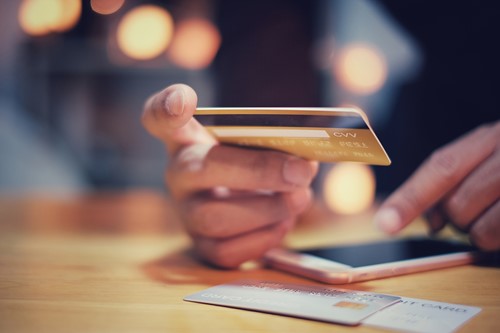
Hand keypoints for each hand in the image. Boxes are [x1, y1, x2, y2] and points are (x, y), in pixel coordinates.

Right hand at [142, 84, 317, 267]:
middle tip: (303, 171)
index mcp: (188, 138)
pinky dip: (263, 238)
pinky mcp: (201, 247)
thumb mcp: (260, 142)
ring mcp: (186, 213)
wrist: (245, 198)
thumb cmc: (253, 163)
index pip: (159, 116)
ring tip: (299, 199)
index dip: (167, 107)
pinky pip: (226, 252)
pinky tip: (282, 222)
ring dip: (267, 209)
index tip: (185, 100)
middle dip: (260, 171)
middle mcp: (179, 174)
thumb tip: (321, 146)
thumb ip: (280, 136)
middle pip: (204, 169)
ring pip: (213, 218)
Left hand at [374, 121, 499, 249]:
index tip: (385, 224)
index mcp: (489, 138)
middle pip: (457, 206)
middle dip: (457, 218)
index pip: (440, 169)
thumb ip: (451, 182)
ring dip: (482, 232)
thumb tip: (427, 221)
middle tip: (477, 207)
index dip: (410, 198)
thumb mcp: (486, 158)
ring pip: (482, 230)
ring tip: (497, 214)